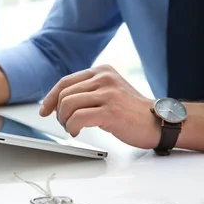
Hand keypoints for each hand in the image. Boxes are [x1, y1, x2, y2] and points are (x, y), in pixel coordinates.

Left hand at [39, 65, 158, 148]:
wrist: (158, 122)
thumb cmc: (132, 111)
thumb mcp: (110, 91)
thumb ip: (89, 90)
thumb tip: (60, 101)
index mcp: (102, 71)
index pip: (65, 82)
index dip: (51, 97)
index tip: (44, 110)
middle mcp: (104, 78)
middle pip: (64, 94)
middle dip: (59, 113)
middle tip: (65, 124)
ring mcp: (108, 94)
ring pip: (68, 105)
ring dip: (65, 121)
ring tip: (72, 129)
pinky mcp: (110, 111)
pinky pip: (78, 118)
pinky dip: (72, 127)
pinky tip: (77, 132)